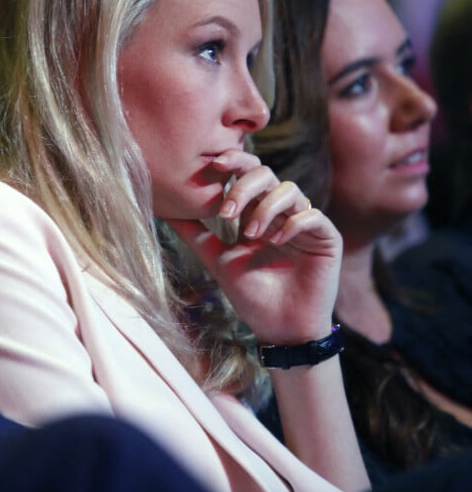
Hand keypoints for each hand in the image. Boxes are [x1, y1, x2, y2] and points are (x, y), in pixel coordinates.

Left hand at [166, 150, 341, 344]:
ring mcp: (304, 223)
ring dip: (265, 208)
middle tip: (227, 212)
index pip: (248, 173)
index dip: (235, 162)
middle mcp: (282, 212)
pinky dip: (292, 223)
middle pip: (267, 174)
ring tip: (250, 234)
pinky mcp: (326, 238)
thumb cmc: (251, 295)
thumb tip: (165, 210)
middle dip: (244, 186)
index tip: (214, 165)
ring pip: (289, 190)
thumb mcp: (217, 258)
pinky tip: (276, 241)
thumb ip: (195, 232)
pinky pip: (312, 215)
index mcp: (257, 211)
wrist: (280, 329)